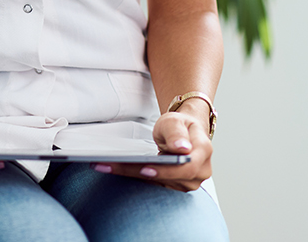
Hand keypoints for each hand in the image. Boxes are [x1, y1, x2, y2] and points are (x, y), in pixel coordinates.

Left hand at [92, 103, 212, 192]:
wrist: (184, 132)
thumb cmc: (180, 125)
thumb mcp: (175, 121)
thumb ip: (176, 132)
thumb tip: (181, 148)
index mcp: (203, 153)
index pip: (185, 167)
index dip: (165, 171)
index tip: (144, 169)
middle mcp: (199, 172)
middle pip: (166, 177)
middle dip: (136, 171)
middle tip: (109, 165)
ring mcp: (187, 182)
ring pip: (157, 183)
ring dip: (130, 174)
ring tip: (105, 165)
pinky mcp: (174, 186)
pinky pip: (153, 184)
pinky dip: (134, 176)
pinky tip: (114, 169)